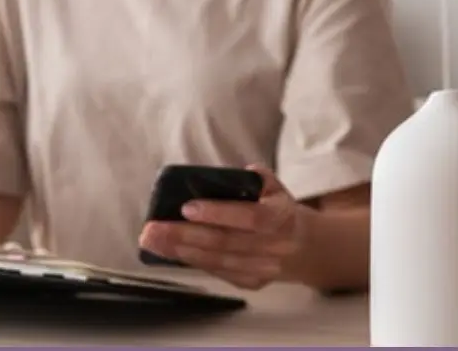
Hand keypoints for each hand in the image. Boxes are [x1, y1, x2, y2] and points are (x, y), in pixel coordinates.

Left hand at [139, 165, 309, 290]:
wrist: (305, 248)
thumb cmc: (280, 210)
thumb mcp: (277, 188)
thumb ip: (257, 178)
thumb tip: (227, 175)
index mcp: (283, 217)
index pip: (250, 217)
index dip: (218, 213)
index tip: (186, 207)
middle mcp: (275, 246)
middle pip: (225, 243)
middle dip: (184, 236)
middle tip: (151, 228)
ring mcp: (263, 269)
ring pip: (217, 261)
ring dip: (180, 251)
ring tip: (152, 241)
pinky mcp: (251, 282)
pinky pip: (218, 272)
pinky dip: (192, 261)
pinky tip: (170, 252)